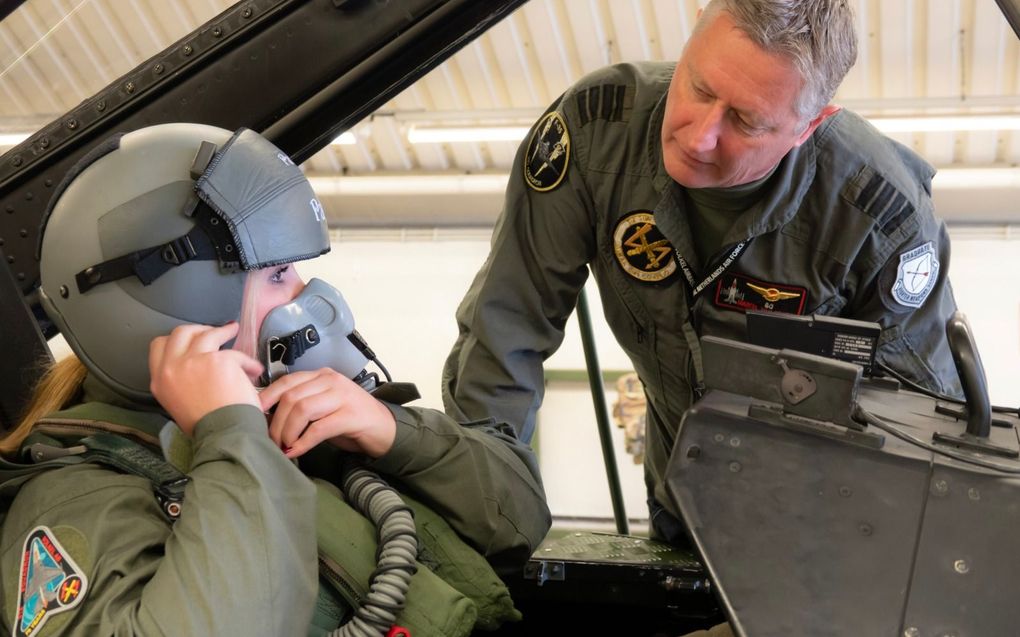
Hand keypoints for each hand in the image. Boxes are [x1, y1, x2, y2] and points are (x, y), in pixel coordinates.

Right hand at [149, 322, 263, 435]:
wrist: (224, 435)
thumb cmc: (208, 428)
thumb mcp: (180, 406)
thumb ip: (181, 384)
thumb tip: (195, 372)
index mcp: (160, 382)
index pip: (159, 346)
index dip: (176, 339)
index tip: (190, 340)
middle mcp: (172, 368)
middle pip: (180, 333)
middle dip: (197, 330)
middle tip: (212, 332)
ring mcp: (193, 361)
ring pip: (205, 334)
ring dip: (221, 331)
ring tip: (232, 330)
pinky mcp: (217, 360)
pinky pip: (234, 353)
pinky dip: (246, 360)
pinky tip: (254, 368)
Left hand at [259, 368, 396, 458]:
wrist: (385, 429)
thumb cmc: (349, 419)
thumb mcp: (323, 407)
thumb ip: (301, 405)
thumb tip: (266, 418)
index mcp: (322, 376)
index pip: (287, 381)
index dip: (266, 398)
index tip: (253, 415)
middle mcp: (331, 381)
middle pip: (291, 397)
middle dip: (275, 422)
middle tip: (271, 441)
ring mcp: (343, 396)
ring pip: (302, 410)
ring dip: (287, 432)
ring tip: (284, 447)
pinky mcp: (351, 416)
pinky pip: (318, 428)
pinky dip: (303, 442)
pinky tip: (296, 452)